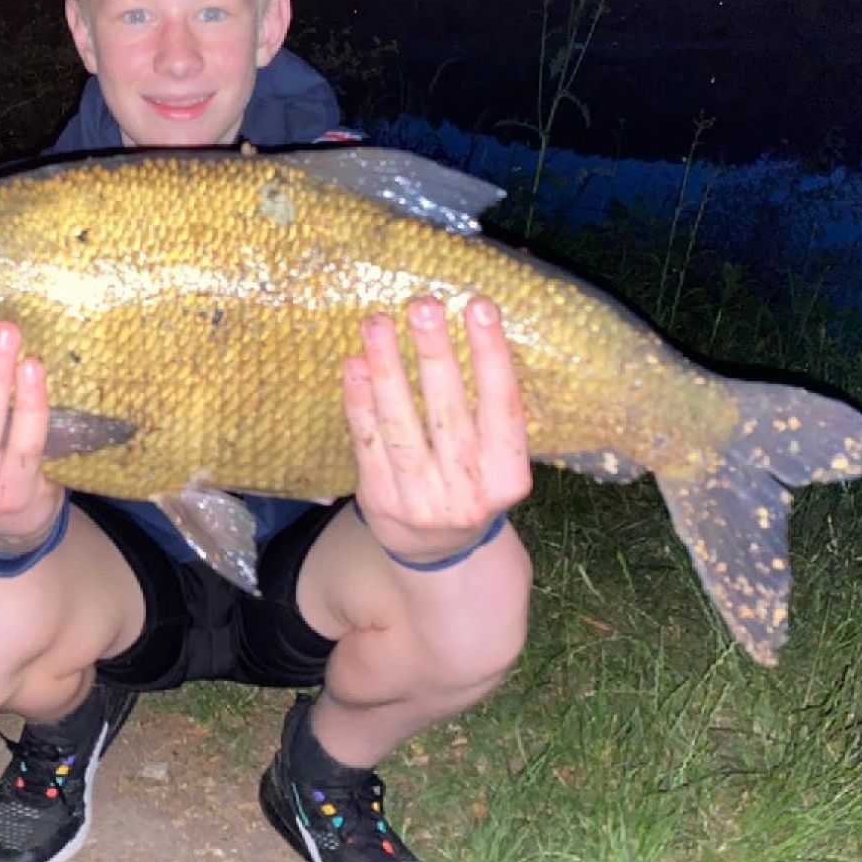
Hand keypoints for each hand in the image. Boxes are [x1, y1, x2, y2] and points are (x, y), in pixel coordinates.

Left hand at [342, 295, 532, 562]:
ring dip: (386, 370)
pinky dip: (358, 402)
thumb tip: (465, 327)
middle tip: (423, 305)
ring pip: (401, 426)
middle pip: (448, 414)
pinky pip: (367, 443)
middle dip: (435, 355)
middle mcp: (467, 494)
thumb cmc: (470, 485)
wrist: (438, 555)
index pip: (503, 407)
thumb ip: (486, 411)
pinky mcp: (380, 502)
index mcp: (508, 478)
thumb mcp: (496, 461)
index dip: (492, 355)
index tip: (480, 306)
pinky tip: (354, 365)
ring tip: (378, 324)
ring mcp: (420, 502)